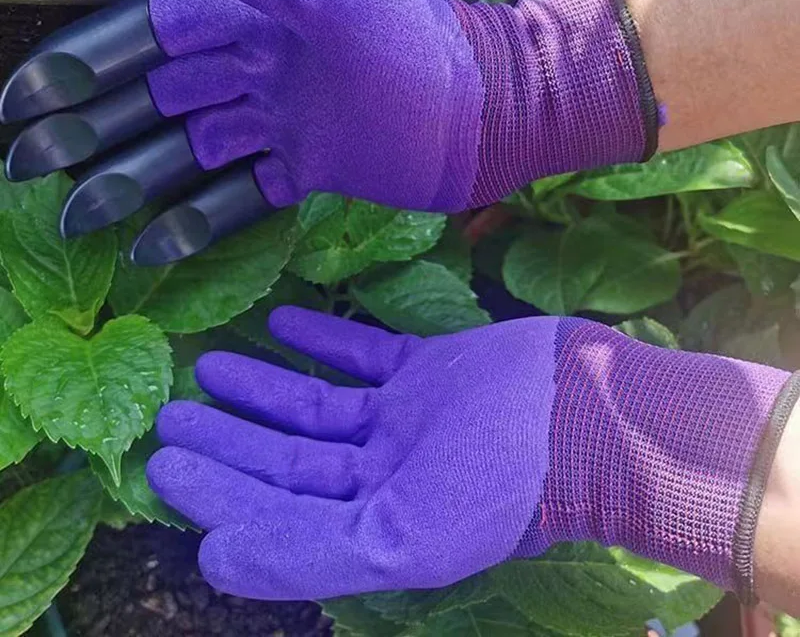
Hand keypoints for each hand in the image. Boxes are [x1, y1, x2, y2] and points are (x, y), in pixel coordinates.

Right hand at [1, 0, 656, 264]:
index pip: (147, 36)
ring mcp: (281, 120)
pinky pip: (239, 196)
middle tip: (30, 167)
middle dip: (94, 129)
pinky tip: (152, 247)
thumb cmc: (412, 44)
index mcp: (251, 13)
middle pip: (157, 96)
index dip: (85, 65)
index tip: (27, 102)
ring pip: (189, 150)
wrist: (486, 111)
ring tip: (78, 216)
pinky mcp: (308, 168)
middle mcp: (258, 64)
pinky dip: (196, 219)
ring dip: (134, 179)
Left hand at [146, 307, 788, 600]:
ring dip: (264, 384)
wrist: (588, 414)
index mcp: (377, 525)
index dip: (218, 491)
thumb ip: (303, 553)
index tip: (165, 461)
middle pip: (289, 460)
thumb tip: (215, 562)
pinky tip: (283, 322)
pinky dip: (323, 338)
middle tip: (173, 412)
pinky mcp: (430, 368)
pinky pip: (364, 352)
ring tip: (212, 364)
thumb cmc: (500, 483)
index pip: (278, 512)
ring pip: (318, 405)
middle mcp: (386, 475)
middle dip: (228, 437)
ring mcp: (408, 418)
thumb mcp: (400, 539)